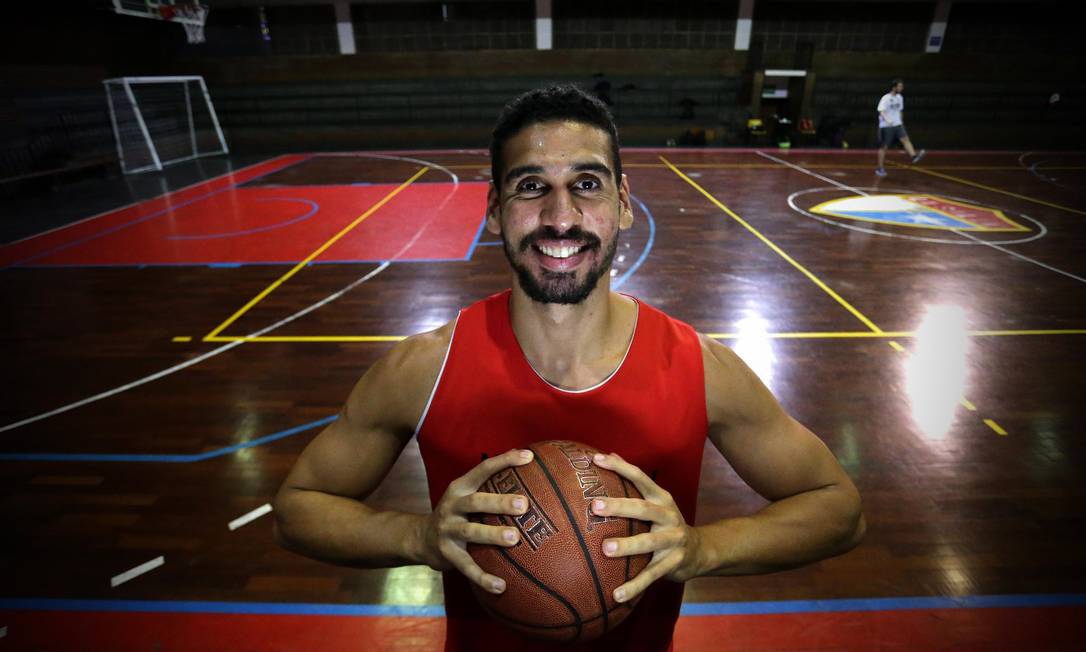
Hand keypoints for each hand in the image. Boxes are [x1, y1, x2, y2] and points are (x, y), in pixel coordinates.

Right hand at [418, 448, 533, 594]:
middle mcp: (452, 507)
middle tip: (523, 504)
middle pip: (475, 502)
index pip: (483, 469)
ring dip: (492, 535)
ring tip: (515, 539)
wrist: (420, 538)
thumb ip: (490, 484)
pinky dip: (483, 577)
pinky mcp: (446, 554)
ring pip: (470, 532)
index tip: (529, 457)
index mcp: (460, 488)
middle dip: (499, 502)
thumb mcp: (467, 495)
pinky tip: (501, 587)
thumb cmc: (457, 514)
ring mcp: (447, 531)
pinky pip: (467, 567)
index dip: (505, 461)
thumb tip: (528, 461)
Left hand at [590, 452, 701, 602]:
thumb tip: (606, 453)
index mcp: (661, 498)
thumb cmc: (665, 522)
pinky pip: (651, 576)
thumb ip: (632, 481)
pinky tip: (615, 595)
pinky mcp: (673, 564)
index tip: (595, 460)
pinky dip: (634, 586)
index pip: (640, 477)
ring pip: (649, 542)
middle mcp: (669, 516)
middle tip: (595, 506)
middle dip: (620, 506)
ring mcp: (673, 540)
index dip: (619, 467)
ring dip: (628, 546)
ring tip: (605, 549)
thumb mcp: (655, 500)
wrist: (700, 551)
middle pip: (643, 508)